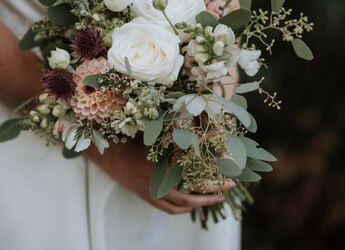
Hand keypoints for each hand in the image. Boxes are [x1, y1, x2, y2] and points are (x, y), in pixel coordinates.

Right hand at [86, 141, 233, 214]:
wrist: (112, 155)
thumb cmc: (136, 140)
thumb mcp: (159, 135)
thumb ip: (180, 137)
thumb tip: (204, 135)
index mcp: (165, 163)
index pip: (196, 169)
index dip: (213, 168)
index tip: (228, 164)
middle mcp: (161, 180)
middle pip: (194, 189)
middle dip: (215, 187)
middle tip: (231, 184)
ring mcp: (155, 192)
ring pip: (184, 203)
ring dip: (204, 201)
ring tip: (218, 197)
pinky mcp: (149, 198)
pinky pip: (171, 209)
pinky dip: (185, 209)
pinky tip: (195, 205)